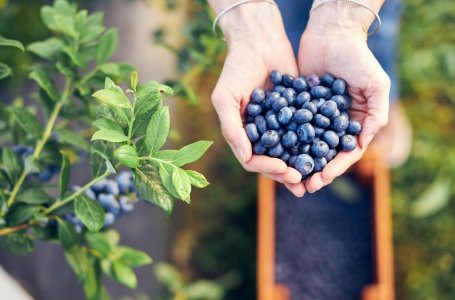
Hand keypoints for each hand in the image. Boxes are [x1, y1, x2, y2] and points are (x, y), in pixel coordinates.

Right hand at [210, 3, 305, 195]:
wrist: (259, 41)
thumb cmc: (236, 69)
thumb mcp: (226, 97)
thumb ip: (232, 128)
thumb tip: (245, 158)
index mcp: (243, 134)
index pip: (253, 159)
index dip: (267, 167)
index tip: (283, 169)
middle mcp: (261, 133)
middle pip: (274, 161)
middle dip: (287, 172)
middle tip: (302, 181)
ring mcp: (280, 125)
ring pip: (292, 151)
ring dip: (302, 165)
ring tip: (315, 178)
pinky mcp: (297, 113)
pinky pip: (306, 132)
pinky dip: (315, 143)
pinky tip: (327, 151)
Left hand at [296, 6, 389, 192]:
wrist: (331, 33)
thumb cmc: (358, 57)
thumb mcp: (376, 84)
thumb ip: (376, 114)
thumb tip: (362, 145)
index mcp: (354, 123)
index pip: (345, 152)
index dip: (336, 167)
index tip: (323, 178)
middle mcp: (333, 124)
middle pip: (323, 154)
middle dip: (314, 171)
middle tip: (303, 186)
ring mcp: (313, 117)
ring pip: (304, 145)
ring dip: (297, 162)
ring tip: (287, 176)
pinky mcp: (296, 107)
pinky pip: (289, 127)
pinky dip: (283, 141)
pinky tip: (273, 153)